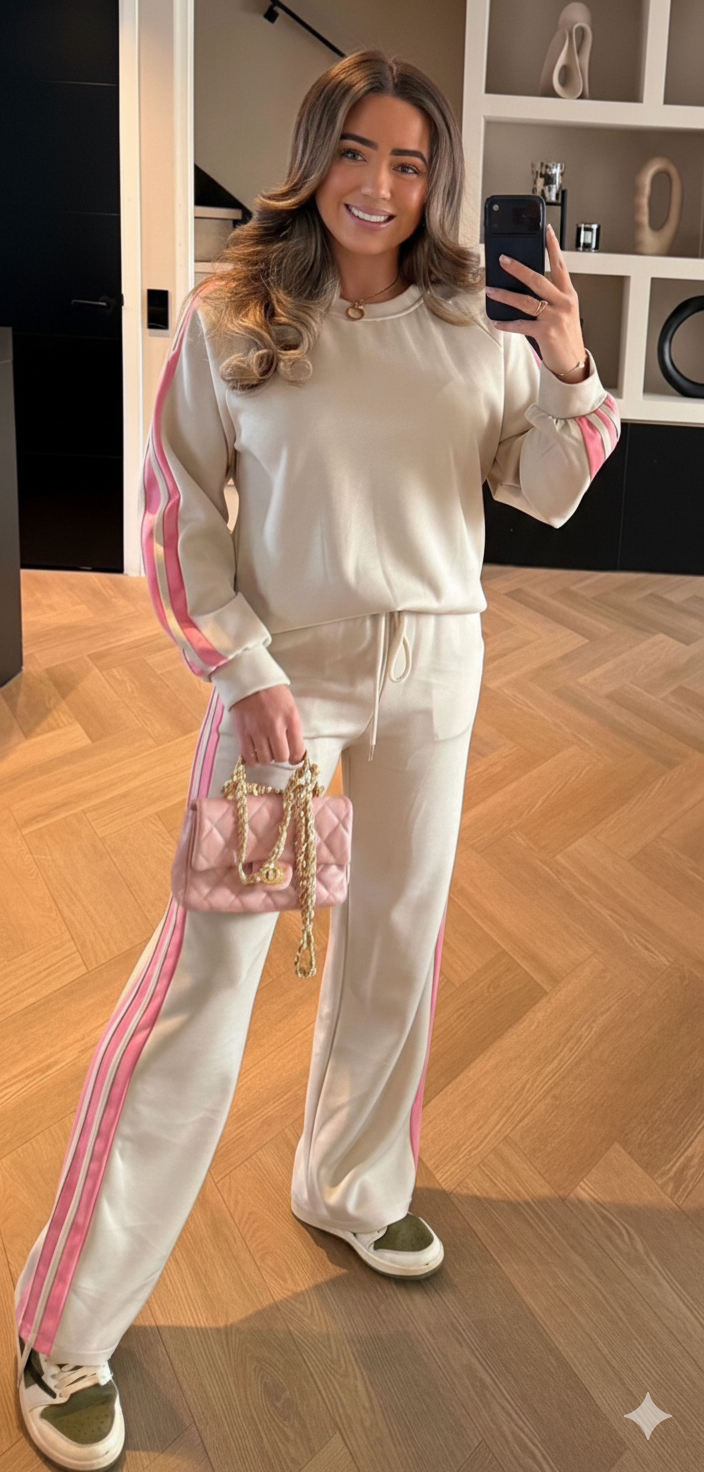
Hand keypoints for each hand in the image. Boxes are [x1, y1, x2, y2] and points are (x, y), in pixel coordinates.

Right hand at [230, 685, 305, 765]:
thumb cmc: (273, 692)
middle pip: (281, 757)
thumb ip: (293, 727)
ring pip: (265, 759)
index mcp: (291, 719)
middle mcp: (275, 727)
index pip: (298, 750)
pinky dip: (253, 760)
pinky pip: (249, 756)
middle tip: (277, 749)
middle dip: (281, 756)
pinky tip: (255, 754)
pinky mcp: (242, 733)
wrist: (249, 680)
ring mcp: (257, 731)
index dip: (296, 758)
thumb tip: (295, 749)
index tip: (293, 758)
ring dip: (267, 757)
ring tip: (265, 749)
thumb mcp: (290, 706)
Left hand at [485, 223, 587, 379]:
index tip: (546, 230)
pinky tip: (496, 320)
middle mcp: (563, 303)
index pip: (561, 265)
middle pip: (538, 279)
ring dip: (505, 295)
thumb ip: (548, 298)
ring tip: (490, 289)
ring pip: (526, 301)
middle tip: (502, 259)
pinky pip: (521, 325)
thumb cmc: (566, 337)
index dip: (553, 247)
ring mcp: (555, 317)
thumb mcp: (563, 312)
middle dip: (518, 268)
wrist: (573, 363)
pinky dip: (506, 324)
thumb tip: (522, 287)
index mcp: (568, 294)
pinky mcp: (546, 333)